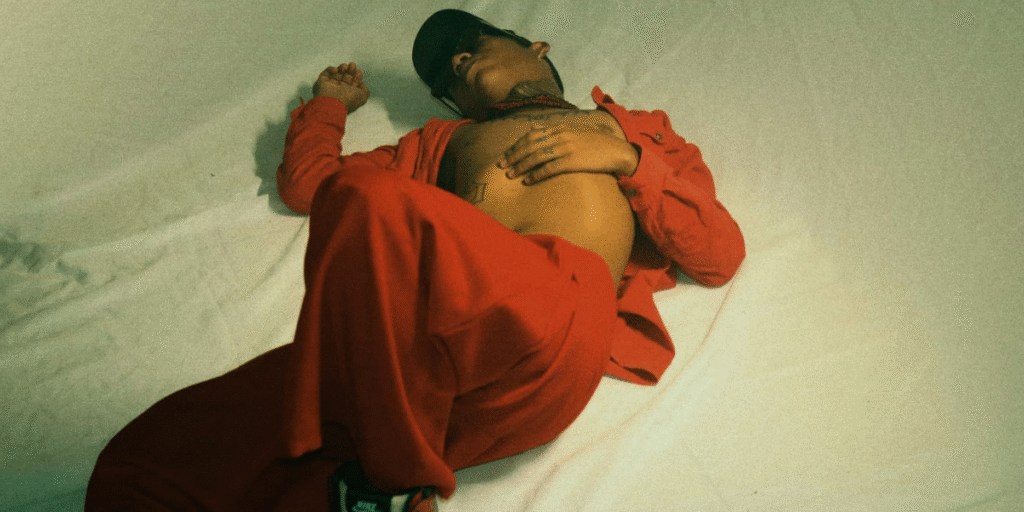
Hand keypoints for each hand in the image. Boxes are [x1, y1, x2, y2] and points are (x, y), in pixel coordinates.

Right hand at [313, 62, 369, 112]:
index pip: (354, 83)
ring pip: (337, 73)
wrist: (332, 102)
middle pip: (346, 77)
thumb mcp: (363, 96)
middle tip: (352, 65)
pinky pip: (326, 72)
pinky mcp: (322, 82)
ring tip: (345, 67)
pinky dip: (331, 69)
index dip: (357, 76)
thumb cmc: (348, 100)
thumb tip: (361, 84)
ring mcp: (331, 86)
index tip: (359, 72)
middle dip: (351, 70)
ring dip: (342, 68)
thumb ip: (365, 89)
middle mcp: (340, 90)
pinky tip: (336, 71)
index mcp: (349, 94)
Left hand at [498, 125, 638, 184]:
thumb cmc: (598, 143)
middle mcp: (561, 135)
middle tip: (501, 165)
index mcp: (561, 127)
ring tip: (510, 175)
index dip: (517, 144)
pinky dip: (536, 175)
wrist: (618, 151)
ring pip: (536, 156)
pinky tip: (528, 181)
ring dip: (521, 166)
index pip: (532, 134)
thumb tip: (535, 128)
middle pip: (530, 145)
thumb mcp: (576, 130)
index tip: (507, 153)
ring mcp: (566, 148)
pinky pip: (549, 168)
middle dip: (513, 155)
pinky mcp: (572, 161)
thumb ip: (556, 128)